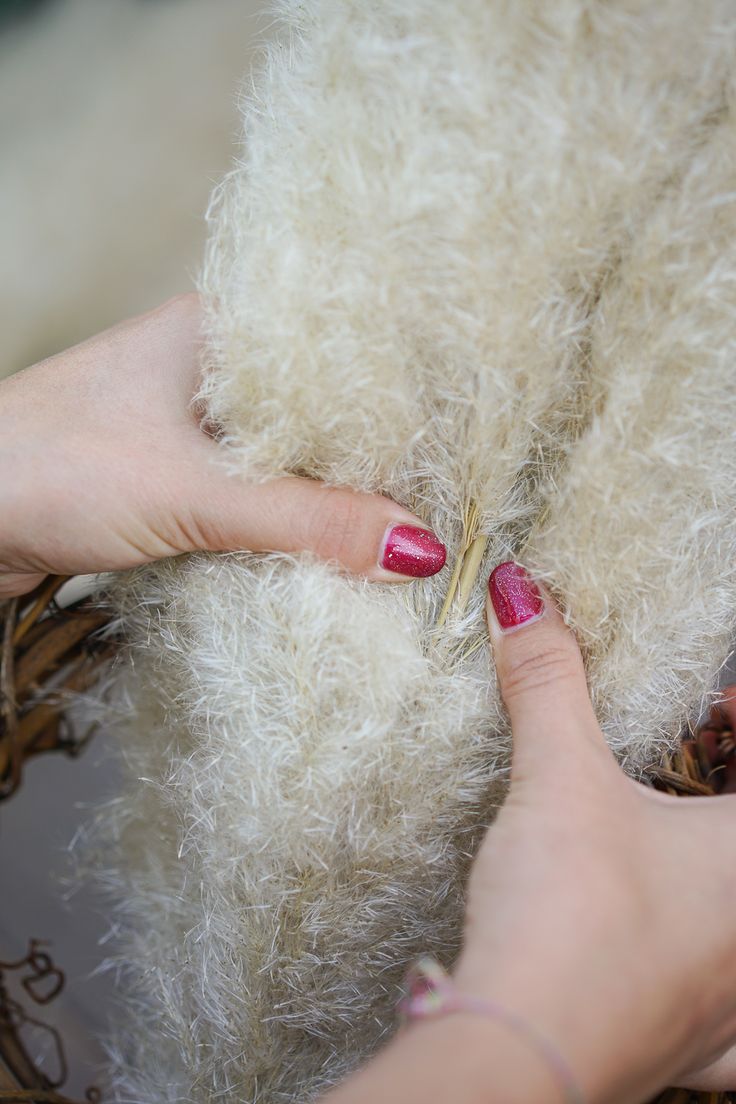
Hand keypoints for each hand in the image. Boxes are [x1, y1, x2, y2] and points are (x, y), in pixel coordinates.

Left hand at [0, 294, 445, 597]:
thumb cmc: (51, 466)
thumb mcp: (195, 495)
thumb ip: (307, 521)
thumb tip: (417, 549)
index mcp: (221, 330)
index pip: (340, 357)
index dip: (402, 404)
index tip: (461, 452)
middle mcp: (211, 369)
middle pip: (319, 416)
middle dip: (372, 463)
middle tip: (444, 506)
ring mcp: (190, 424)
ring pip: (287, 461)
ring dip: (328, 501)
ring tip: (401, 536)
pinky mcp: (173, 475)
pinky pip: (254, 496)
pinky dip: (287, 525)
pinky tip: (328, 549)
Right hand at [453, 562, 735, 1102]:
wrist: (523, 1052)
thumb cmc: (570, 917)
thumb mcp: (558, 779)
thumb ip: (547, 681)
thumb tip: (521, 595)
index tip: (714, 706)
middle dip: (726, 784)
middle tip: (692, 760)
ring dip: (724, 873)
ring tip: (682, 843)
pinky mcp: (701, 1047)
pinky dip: (725, 987)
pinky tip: (701, 972)